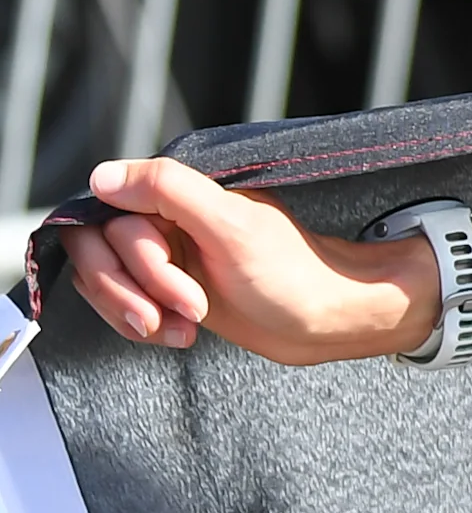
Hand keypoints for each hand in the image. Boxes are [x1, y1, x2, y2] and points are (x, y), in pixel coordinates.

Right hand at [56, 158, 437, 363]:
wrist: (332, 320)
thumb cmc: (295, 274)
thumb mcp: (231, 226)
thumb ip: (168, 191)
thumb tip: (102, 178)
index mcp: (174, 196)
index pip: (102, 219)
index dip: (127, 258)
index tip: (170, 284)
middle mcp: (163, 221)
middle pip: (97, 252)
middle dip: (132, 289)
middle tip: (186, 310)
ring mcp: (165, 257)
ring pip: (105, 282)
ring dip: (134, 312)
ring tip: (184, 327)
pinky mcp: (171, 291)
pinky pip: (124, 306)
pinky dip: (144, 327)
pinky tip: (182, 335)